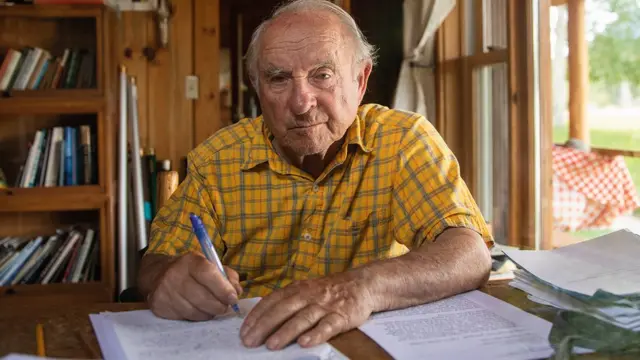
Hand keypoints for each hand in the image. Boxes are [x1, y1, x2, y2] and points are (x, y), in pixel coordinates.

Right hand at [147, 252, 242, 320]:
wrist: (159, 275)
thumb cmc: (191, 271)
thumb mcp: (210, 265)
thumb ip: (227, 276)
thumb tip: (237, 291)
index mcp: (191, 261)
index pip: (208, 274)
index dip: (223, 289)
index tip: (233, 298)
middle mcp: (176, 275)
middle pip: (202, 297)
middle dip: (219, 305)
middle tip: (225, 307)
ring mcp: (166, 291)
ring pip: (195, 311)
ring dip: (209, 313)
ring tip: (212, 308)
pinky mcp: (160, 306)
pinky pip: (185, 317)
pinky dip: (196, 317)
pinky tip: (198, 310)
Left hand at [239, 272, 373, 349]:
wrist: (361, 284)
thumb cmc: (328, 291)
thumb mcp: (305, 290)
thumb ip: (287, 302)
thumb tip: (261, 320)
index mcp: (297, 289)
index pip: (272, 301)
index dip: (256, 316)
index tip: (244, 331)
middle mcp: (308, 295)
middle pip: (283, 310)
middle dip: (264, 326)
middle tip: (250, 341)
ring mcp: (324, 306)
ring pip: (302, 319)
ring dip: (286, 332)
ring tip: (271, 345)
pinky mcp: (341, 316)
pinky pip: (327, 326)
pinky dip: (315, 335)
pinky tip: (304, 344)